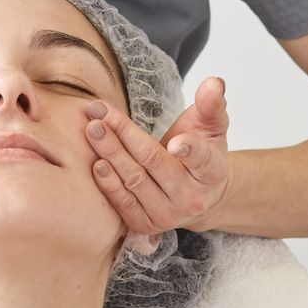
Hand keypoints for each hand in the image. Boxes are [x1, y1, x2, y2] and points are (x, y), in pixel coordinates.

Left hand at [83, 76, 232, 234]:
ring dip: (109, 154)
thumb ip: (212, 104)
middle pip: (153, 162)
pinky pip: (123, 204)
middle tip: (99, 115)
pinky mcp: (147, 225)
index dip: (189, 150)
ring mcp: (168, 215)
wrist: (198, 196)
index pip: (201, 158)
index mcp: (212, 171)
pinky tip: (96, 163)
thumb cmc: (202, 153)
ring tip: (92, 130)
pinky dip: (108, 183)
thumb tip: (214, 82)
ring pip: (134, 181)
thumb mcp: (211, 127)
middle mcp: (192, 198)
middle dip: (123, 136)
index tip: (176, 142)